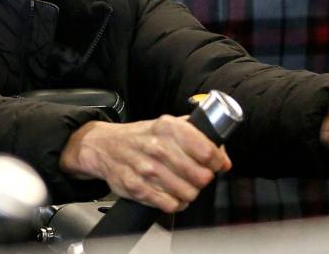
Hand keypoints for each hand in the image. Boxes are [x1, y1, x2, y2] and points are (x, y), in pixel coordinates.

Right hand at [59, 116, 230, 212]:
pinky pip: (170, 204)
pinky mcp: (137, 187)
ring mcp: (146, 169)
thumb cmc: (142, 136)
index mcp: (169, 127)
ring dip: (190, 192)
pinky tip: (172, 195)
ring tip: (185, 186)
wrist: (106, 146)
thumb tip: (222, 155)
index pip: (207, 151)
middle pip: (200, 176)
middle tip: (199, 176)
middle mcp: (158, 147)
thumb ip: (197, 134)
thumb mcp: (168, 124)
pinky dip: (176, 203)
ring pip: (188, 193)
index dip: (217, 162)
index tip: (217, 165)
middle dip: (204, 179)